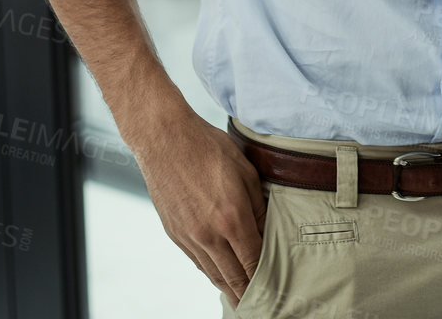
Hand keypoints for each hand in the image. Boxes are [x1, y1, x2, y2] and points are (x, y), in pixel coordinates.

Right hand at [126, 104, 267, 304]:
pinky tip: (218, 274)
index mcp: (231, 219)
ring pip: (212, 273)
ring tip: (241, 297)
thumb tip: (266, 230)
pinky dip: (209, 272)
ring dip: (228, 288)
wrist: (164, 139)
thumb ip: (258, 206)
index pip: (253, 261)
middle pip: (232, 276)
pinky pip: (196, 261)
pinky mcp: (174, 233)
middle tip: (260, 304)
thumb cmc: (208, 148)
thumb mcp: (245, 172)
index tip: (276, 288)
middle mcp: (209, 234)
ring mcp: (189, 236)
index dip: (265, 278)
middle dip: (247, 292)